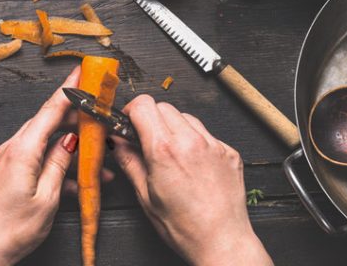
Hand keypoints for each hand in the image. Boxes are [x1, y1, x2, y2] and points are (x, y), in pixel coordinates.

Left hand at [0, 67, 81, 265]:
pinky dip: (56, 163)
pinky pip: (35, 158)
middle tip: (97, 112)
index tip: (82, 70)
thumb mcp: (47, 198)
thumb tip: (70, 141)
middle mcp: (11, 149)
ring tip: (97, 159)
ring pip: (44, 142)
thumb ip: (60, 165)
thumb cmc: (11, 231)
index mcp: (21, 151)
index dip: (69, 89)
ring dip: (69, 147)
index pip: (50, 110)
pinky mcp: (6, 173)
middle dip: (74, 117)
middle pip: (48, 122)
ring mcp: (7, 161)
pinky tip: (75, 179)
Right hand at [111, 95, 272, 265]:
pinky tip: (191, 163)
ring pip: (186, 117)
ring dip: (174, 127)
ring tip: (171, 153)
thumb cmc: (184, 227)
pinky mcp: (228, 151)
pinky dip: (195, 141)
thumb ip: (129, 161)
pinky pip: (206, 134)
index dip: (131, 110)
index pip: (143, 105)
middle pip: (164, 107)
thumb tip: (117, 142)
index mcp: (164, 150)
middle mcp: (190, 141)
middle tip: (147, 140)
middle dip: (151, 118)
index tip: (129, 122)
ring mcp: (213, 144)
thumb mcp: (145, 195)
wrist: (221, 241)